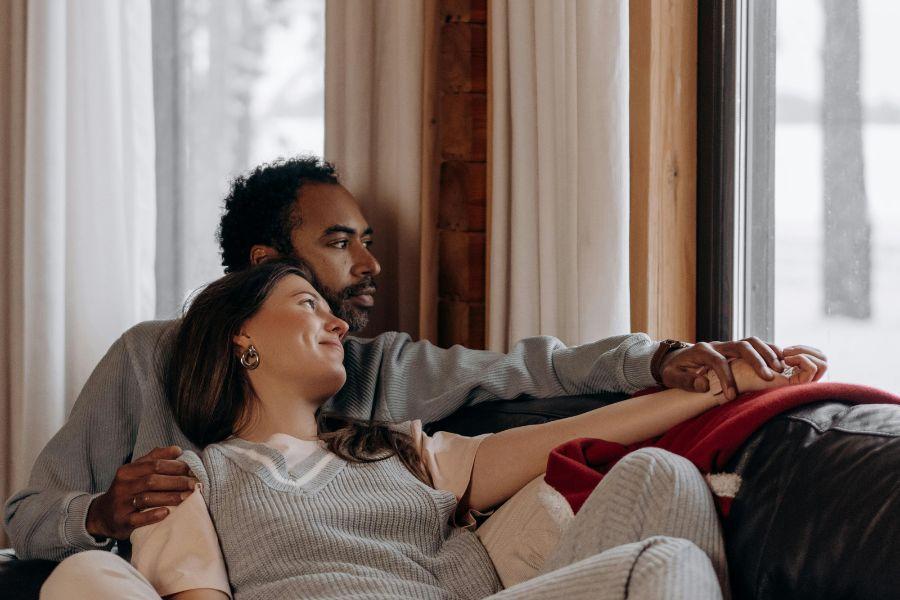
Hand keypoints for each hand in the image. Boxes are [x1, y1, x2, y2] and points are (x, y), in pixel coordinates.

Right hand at [85, 446, 197, 540]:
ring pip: (147, 498)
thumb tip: (177, 449)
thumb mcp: (136, 471)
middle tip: (193, 484)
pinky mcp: (121, 520)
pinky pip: (138, 518)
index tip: (191, 469)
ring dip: (170, 497)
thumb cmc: (127, 490)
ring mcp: (121, 503)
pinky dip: (153, 515)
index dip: (175, 466)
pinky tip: (167, 512)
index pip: (155, 464)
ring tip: (187, 497)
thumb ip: (155, 458)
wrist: (102, 515)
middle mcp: (123, 485)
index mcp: (128, 470)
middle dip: (176, 481)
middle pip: (153, 480)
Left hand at [659, 337, 825, 400]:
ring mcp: (727, 345)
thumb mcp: (671, 377)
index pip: (718, 361)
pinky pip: (755, 345)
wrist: (675, 358)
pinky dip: (768, 350)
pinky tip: (781, 361)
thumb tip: (704, 385)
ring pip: (751, 342)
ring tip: (780, 369)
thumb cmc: (674, 370)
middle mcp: (716, 344)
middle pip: (741, 346)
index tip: (732, 396)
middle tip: (768, 378)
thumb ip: (685, 382)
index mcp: (701, 350)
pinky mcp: (735, 349)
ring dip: (766, 354)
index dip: (726, 378)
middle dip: (756, 361)